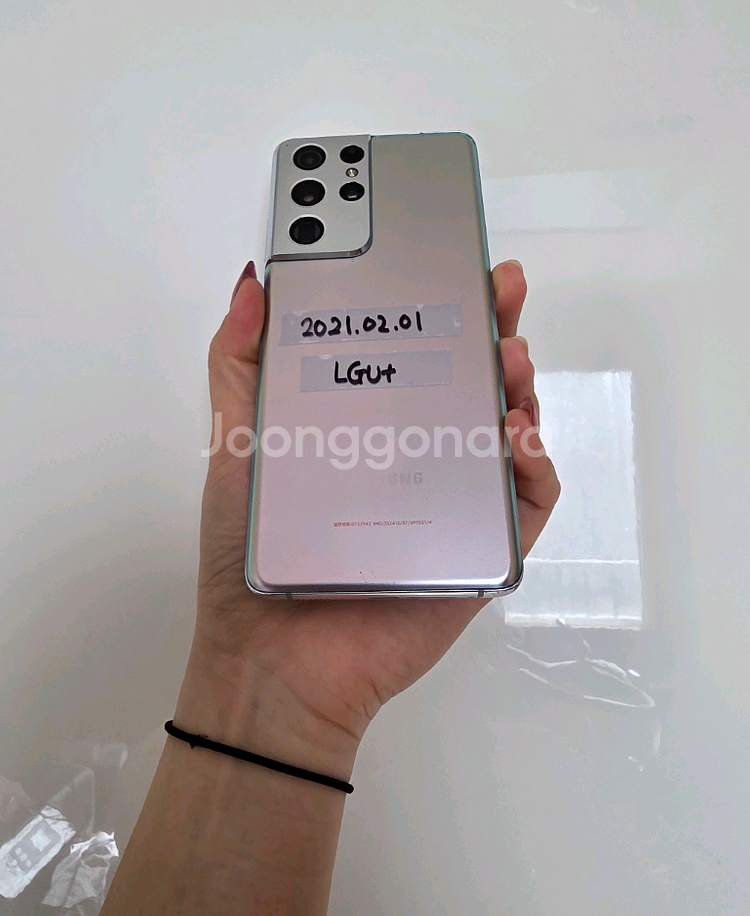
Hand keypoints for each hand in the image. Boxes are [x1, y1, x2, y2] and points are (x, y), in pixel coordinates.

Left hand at [174, 260, 559, 777]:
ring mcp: (456, 499)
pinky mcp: (482, 546)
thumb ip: (241, 360)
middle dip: (493, 325)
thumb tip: (257, 276)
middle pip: (471, 378)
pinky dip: (531, 463)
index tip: (445, 254)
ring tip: (508, 357)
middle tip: (501, 286)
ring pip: (507, 429)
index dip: (437, 300)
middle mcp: (419, 451)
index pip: (415, 348)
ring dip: (518, 384)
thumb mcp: (237, 442)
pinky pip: (525, 499)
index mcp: (369, 422)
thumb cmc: (253, 551)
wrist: (275, 660)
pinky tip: (514, 435)